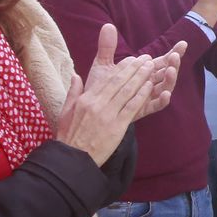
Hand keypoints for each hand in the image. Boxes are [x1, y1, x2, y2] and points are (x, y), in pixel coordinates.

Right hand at [56, 35, 159, 165]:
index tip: (131, 59)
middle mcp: (97, 103)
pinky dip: (141, 95)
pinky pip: (132, 107)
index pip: (107, 79)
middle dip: (134, 68)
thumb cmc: (69, 136)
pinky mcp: (117, 126)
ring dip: (141, 78)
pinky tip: (149, 86)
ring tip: (151, 67)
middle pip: (119, 81)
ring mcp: (108, 114)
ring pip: (127, 91)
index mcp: (86, 99)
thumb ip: (73, 91)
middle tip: (146, 59)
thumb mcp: (66, 111)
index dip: (121, 68)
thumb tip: (76, 75)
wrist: (74, 158)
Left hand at [88, 24, 184, 120]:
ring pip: (164, 87)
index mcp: (143, 72)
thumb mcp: (104, 64)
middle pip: (167, 73)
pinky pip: (156, 106)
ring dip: (170, 80)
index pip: (162, 60)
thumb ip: (107, 47)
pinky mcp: (142, 109)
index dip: (173, 52)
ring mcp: (147, 97)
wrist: (91, 109)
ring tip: (171, 70)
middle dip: (173, 64)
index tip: (182, 43)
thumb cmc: (100, 86)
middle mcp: (148, 83)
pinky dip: (162, 100)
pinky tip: (165, 94)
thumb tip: (108, 25)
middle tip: (175, 56)